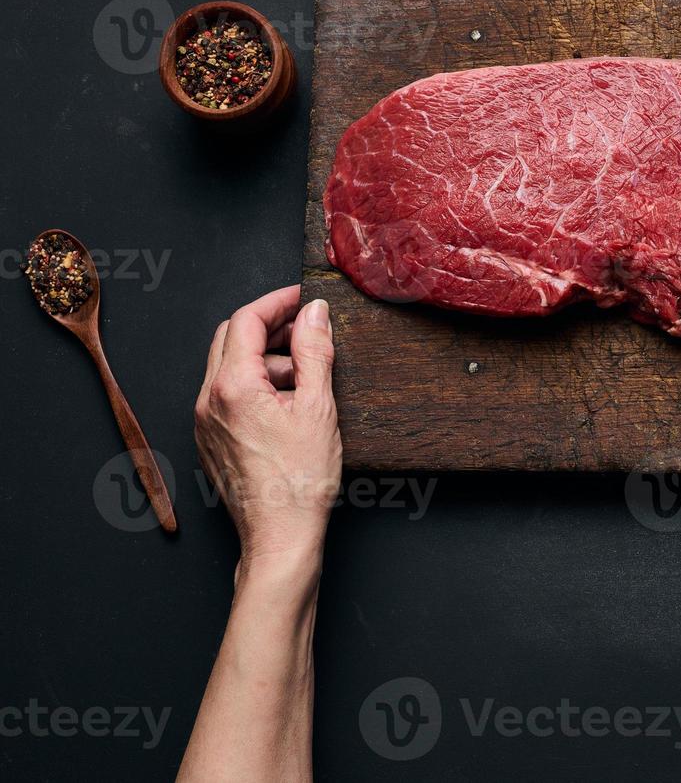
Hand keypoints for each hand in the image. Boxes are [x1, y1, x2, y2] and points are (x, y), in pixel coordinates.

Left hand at [194, 285, 341, 568]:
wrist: (280, 536)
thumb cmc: (301, 480)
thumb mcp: (318, 407)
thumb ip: (315, 352)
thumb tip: (315, 313)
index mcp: (232, 387)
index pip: (247, 320)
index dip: (278, 302)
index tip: (305, 299)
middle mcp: (208, 400)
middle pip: (231, 339)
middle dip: (270, 327)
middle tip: (308, 329)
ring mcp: (205, 422)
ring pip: (229, 367)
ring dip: (267, 358)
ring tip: (307, 376)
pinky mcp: (211, 440)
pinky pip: (228, 395)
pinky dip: (257, 385)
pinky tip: (290, 403)